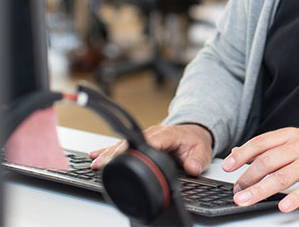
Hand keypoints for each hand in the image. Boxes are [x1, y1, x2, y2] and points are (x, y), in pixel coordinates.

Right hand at [88, 123, 213, 174]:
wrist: (193, 133)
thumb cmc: (194, 141)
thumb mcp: (202, 151)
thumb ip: (198, 160)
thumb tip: (192, 167)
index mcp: (168, 134)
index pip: (152, 140)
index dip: (139, 147)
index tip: (128, 156)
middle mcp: (154, 132)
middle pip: (132, 141)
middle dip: (117, 151)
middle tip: (103, 162)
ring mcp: (146, 136)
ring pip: (125, 142)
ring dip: (109, 151)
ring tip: (96, 161)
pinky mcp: (140, 140)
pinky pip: (123, 144)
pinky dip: (109, 149)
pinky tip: (95, 154)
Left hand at [222, 127, 298, 212]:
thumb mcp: (295, 140)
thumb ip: (268, 147)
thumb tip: (239, 153)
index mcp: (289, 136)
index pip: (260, 143)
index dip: (242, 155)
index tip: (227, 167)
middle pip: (268, 161)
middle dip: (248, 177)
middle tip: (236, 191)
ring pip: (282, 176)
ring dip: (261, 190)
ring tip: (246, 200)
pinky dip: (294, 198)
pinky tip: (283, 206)